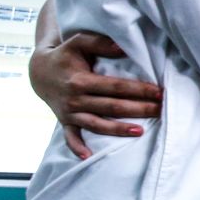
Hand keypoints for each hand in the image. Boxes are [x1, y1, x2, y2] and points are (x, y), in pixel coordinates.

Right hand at [28, 32, 161, 159]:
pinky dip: (77, 147)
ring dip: (119, 130)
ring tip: (141, 132)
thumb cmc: (65, 55)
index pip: (116, 87)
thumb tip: (124, 47)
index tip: (159, 92)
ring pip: (97, 124)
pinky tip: (89, 157)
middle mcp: (75, 99)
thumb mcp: (78, 42)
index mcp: (81, 80)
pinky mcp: (64, 121)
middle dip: (138, 109)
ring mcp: (69, 113)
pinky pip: (70, 137)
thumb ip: (100, 43)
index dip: (138, 89)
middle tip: (161, 110)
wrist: (39, 71)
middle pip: (112, 107)